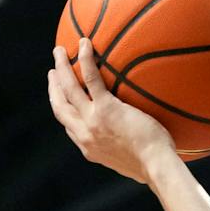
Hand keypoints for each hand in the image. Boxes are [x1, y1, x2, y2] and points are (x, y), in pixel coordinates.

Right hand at [46, 39, 177, 184]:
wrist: (156, 166)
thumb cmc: (155, 166)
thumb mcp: (134, 163)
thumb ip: (130, 149)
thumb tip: (143, 143)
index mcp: (90, 148)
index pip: (70, 127)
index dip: (63, 110)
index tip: (61, 98)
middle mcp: (85, 134)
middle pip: (60, 106)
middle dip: (54, 87)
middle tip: (53, 72)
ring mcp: (92, 120)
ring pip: (68, 89)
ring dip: (61, 68)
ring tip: (60, 51)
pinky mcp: (106, 108)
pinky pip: (91, 79)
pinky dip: (85, 60)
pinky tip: (85, 44)